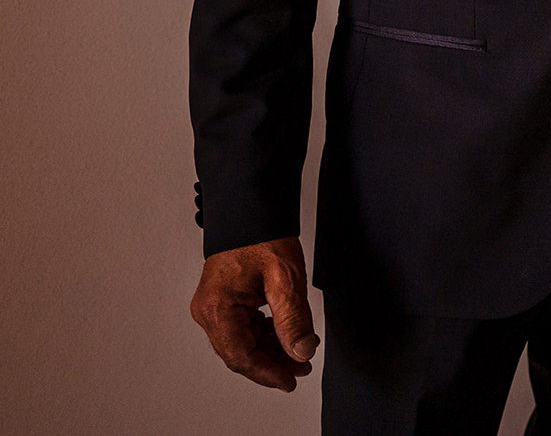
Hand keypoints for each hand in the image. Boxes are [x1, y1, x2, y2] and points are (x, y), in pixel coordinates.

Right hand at [189, 236, 316, 390]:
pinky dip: (265, 336)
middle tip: (301, 369)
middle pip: (239, 353)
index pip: (241, 356)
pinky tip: (285, 336)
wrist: (251, 209)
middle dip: (272, 364)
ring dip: (270, 351)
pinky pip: (242, 329)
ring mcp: (213, 307)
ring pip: (242, 343)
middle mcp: (209, 311)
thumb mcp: (285, 278)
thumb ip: (293, 318)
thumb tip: (301, 352)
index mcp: (218, 308)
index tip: (291, 380)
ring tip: (299, 354)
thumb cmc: (262, 236)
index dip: (268, 372)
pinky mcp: (223, 302)